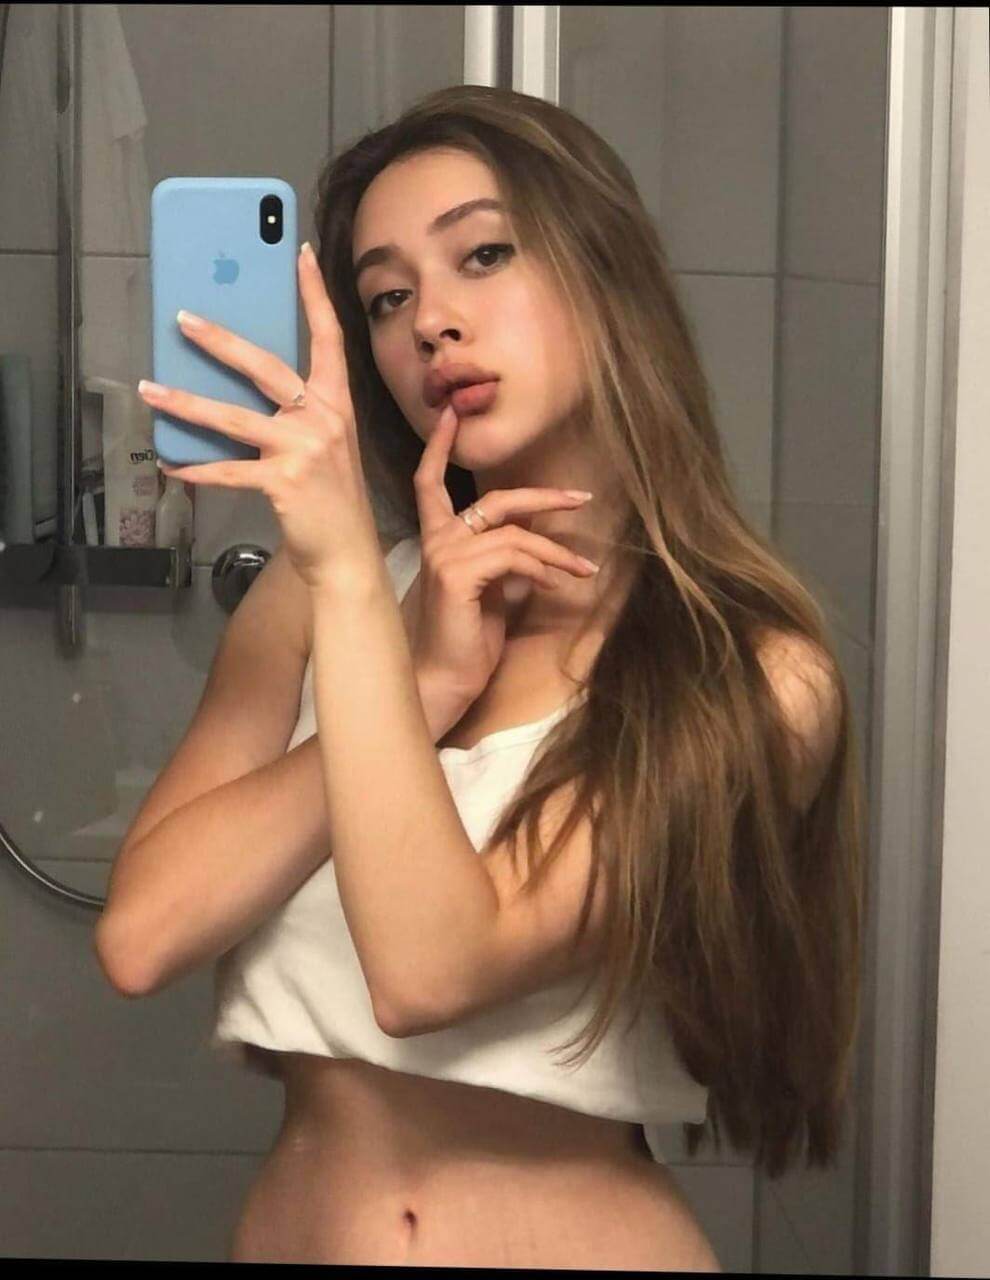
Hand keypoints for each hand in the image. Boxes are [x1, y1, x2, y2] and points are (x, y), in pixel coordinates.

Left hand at [138, 242, 379, 590]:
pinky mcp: (283, 482)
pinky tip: (170, 464)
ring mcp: (305, 450)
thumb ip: (296, 414)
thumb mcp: (325, 446)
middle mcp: (324, 419)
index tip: (297, 253)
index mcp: (337, 404)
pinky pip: (227, 470)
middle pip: (265, 366)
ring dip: (185, 401)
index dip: (313, 294)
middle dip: (220, 340)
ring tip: (150, 387)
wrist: (348, 554)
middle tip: (181, 319)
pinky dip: (195, 469)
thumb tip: (240, 387)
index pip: (327, 338)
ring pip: (233, 417)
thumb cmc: (332, 500)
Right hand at [411, 403, 598, 703]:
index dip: (440, 447)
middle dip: (542, 496)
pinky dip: (543, 569)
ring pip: (514, 533)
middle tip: (582, 498)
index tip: (451, 413)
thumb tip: (534, 551)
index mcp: (437, 540)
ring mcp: (445, 555)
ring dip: (557, 552)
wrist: (443, 681)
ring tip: (584, 570)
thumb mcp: (489, 594)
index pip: (430, 483)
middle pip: (494, 499)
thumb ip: (504, 564)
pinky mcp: (457, 574)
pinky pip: (514, 556)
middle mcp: (436, 540)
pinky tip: (557, 588)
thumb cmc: (465, 642)